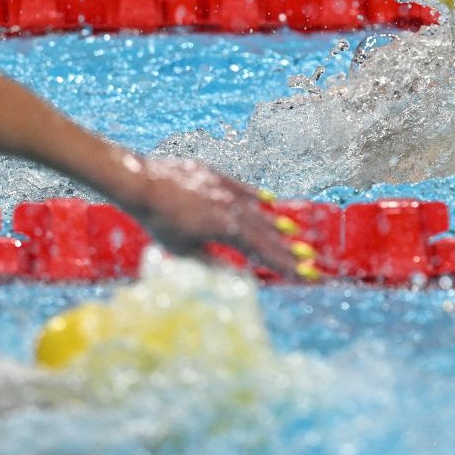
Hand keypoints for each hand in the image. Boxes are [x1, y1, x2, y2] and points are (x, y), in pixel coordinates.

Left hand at [131, 157, 308, 278]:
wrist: (143, 183)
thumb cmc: (160, 221)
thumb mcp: (186, 250)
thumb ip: (214, 263)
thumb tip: (238, 277)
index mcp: (227, 229)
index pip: (263, 252)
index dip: (286, 265)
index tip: (306, 274)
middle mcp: (232, 209)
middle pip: (266, 233)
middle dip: (288, 249)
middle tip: (311, 260)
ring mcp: (225, 190)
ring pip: (256, 211)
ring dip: (277, 225)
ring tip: (296, 235)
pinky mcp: (215, 176)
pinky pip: (242, 189)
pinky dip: (256, 197)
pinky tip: (269, 200)